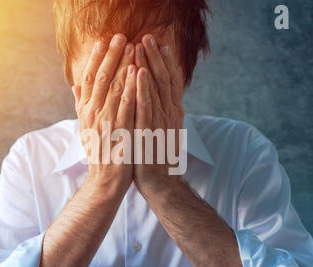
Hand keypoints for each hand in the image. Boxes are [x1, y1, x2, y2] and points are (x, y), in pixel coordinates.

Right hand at [72, 34, 136, 193]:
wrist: (105, 179)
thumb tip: (75, 85)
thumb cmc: (99, 152)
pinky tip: (137, 72)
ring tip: (132, 46)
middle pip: (100, 77)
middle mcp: (93, 113)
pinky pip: (126, 105)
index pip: (88, 78)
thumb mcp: (85, 128)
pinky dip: (130, 87)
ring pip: (113, 87)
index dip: (95, 59)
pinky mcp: (120, 131)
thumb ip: (81, 105)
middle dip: (111, 55)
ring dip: (123, 65)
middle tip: (121, 36)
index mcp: (85, 111)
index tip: (102, 42)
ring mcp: (106, 122)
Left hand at [133, 34, 185, 194]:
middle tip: (149, 37)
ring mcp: (161, 123)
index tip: (158, 45)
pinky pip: (146, 106)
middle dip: (156, 57)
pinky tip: (139, 72)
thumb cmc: (156, 156)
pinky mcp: (150, 132)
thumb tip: (155, 99)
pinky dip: (143, 88)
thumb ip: (159, 113)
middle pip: (164, 80)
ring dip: (149, 65)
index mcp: (172, 113)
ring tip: (143, 45)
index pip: (169, 83)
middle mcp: (170, 114)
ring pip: (156, 89)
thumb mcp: (161, 131)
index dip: (164, 63)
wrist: (160, 183)